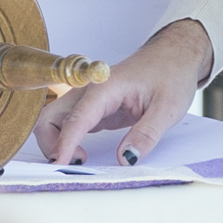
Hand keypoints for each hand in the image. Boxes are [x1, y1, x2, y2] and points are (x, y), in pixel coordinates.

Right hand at [32, 21, 212, 165]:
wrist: (172, 57)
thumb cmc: (169, 75)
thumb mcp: (167, 109)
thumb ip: (146, 135)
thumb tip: (126, 159)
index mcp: (103, 87)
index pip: (75, 119)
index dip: (64, 144)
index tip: (59, 165)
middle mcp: (88, 91)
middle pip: (50, 117)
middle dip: (51, 143)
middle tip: (72, 164)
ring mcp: (87, 99)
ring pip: (54, 120)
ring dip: (55, 142)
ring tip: (80, 159)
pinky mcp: (93, 108)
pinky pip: (69, 124)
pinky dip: (66, 139)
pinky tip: (81, 154)